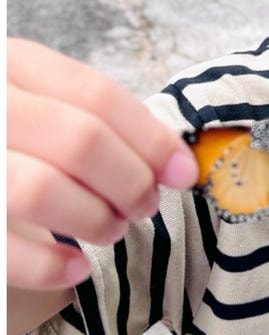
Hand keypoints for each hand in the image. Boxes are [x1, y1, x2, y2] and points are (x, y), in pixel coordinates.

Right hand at [7, 39, 196, 290]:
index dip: (151, 138)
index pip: (97, 96)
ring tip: (110, 230)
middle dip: (130, 182)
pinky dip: (47, 265)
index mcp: (11, 65)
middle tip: (144, 206)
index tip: (184, 172)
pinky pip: (1, 248)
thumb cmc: (12, 136)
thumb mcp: (40, 103)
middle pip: (80, 141)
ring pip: (42, 189)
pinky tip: (75, 269)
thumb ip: (93, 120)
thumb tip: (174, 163)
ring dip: (94, 218)